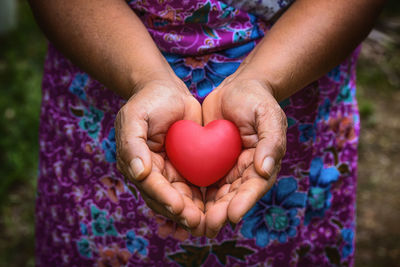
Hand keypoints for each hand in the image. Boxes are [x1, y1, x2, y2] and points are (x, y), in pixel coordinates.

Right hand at [115, 78, 204, 236]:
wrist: (168, 91)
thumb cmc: (149, 101)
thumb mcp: (135, 117)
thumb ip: (132, 144)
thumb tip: (139, 173)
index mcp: (136, 164)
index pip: (151, 186)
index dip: (164, 198)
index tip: (179, 208)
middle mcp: (153, 173)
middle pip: (166, 199)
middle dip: (181, 213)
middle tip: (198, 224)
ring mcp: (171, 173)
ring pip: (182, 199)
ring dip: (194, 213)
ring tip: (209, 224)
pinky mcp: (188, 169)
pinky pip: (196, 188)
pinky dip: (204, 201)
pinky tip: (217, 210)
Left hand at [202, 77, 286, 237]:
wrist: (235, 88)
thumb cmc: (255, 99)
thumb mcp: (267, 114)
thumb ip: (271, 140)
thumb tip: (266, 170)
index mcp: (262, 163)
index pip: (254, 187)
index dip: (244, 202)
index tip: (231, 215)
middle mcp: (245, 171)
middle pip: (233, 197)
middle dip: (220, 212)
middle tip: (206, 226)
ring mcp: (226, 169)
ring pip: (215, 195)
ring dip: (204, 211)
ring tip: (190, 224)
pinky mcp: (208, 164)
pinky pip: (200, 182)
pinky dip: (192, 195)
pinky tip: (179, 206)